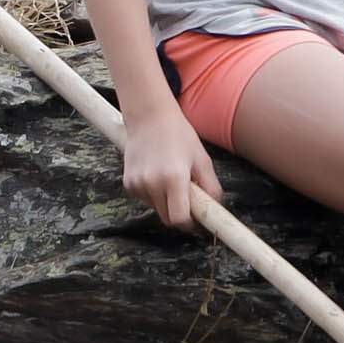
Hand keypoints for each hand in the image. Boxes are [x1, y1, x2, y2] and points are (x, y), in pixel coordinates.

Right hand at [121, 102, 221, 227]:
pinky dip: (155, 195)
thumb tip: (215, 210)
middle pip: (167, 219)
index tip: (197, 221)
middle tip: (190, 202)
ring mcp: (137, 184)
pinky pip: (146, 199)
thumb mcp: (202, 160)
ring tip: (172, 180)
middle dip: (180, 216)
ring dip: (167, 204)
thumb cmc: (179, 136)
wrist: (149, 117)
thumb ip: (211, 188)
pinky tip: (158, 175)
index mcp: (174, 178)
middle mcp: (152, 184)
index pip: (179, 219)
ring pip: (157, 209)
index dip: (190, 224)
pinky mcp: (128, 183)